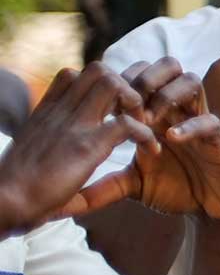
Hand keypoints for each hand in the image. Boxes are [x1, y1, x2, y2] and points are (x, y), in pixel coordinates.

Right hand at [0, 64, 156, 228]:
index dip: (99, 84)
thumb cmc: (13, 191)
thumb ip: (52, 148)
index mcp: (45, 114)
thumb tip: (74, 171)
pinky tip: (150, 151)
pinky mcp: (86, 146)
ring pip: (112, 84)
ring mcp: (73, 126)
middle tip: (134, 113)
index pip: (72, 76)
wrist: (1, 204)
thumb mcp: (35, 160)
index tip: (112, 108)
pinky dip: (146, 134)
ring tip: (144, 125)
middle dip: (125, 85)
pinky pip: (127, 124)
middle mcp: (59, 113)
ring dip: (136, 101)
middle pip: (97, 70)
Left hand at [72, 59, 219, 221]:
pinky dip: (188, 126)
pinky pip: (208, 121)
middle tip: (128, 107)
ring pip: (191, 80)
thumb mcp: (133, 185)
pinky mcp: (219, 141)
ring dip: (166, 94)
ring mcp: (200, 122)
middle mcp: (180, 111)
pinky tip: (170, 138)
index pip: (141, 75)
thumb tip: (67, 202)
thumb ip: (105, 185)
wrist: (211, 210)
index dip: (122, 83)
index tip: (105, 108)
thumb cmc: (176, 190)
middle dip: (143, 80)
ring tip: (149, 120)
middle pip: (167, 66)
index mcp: (159, 114)